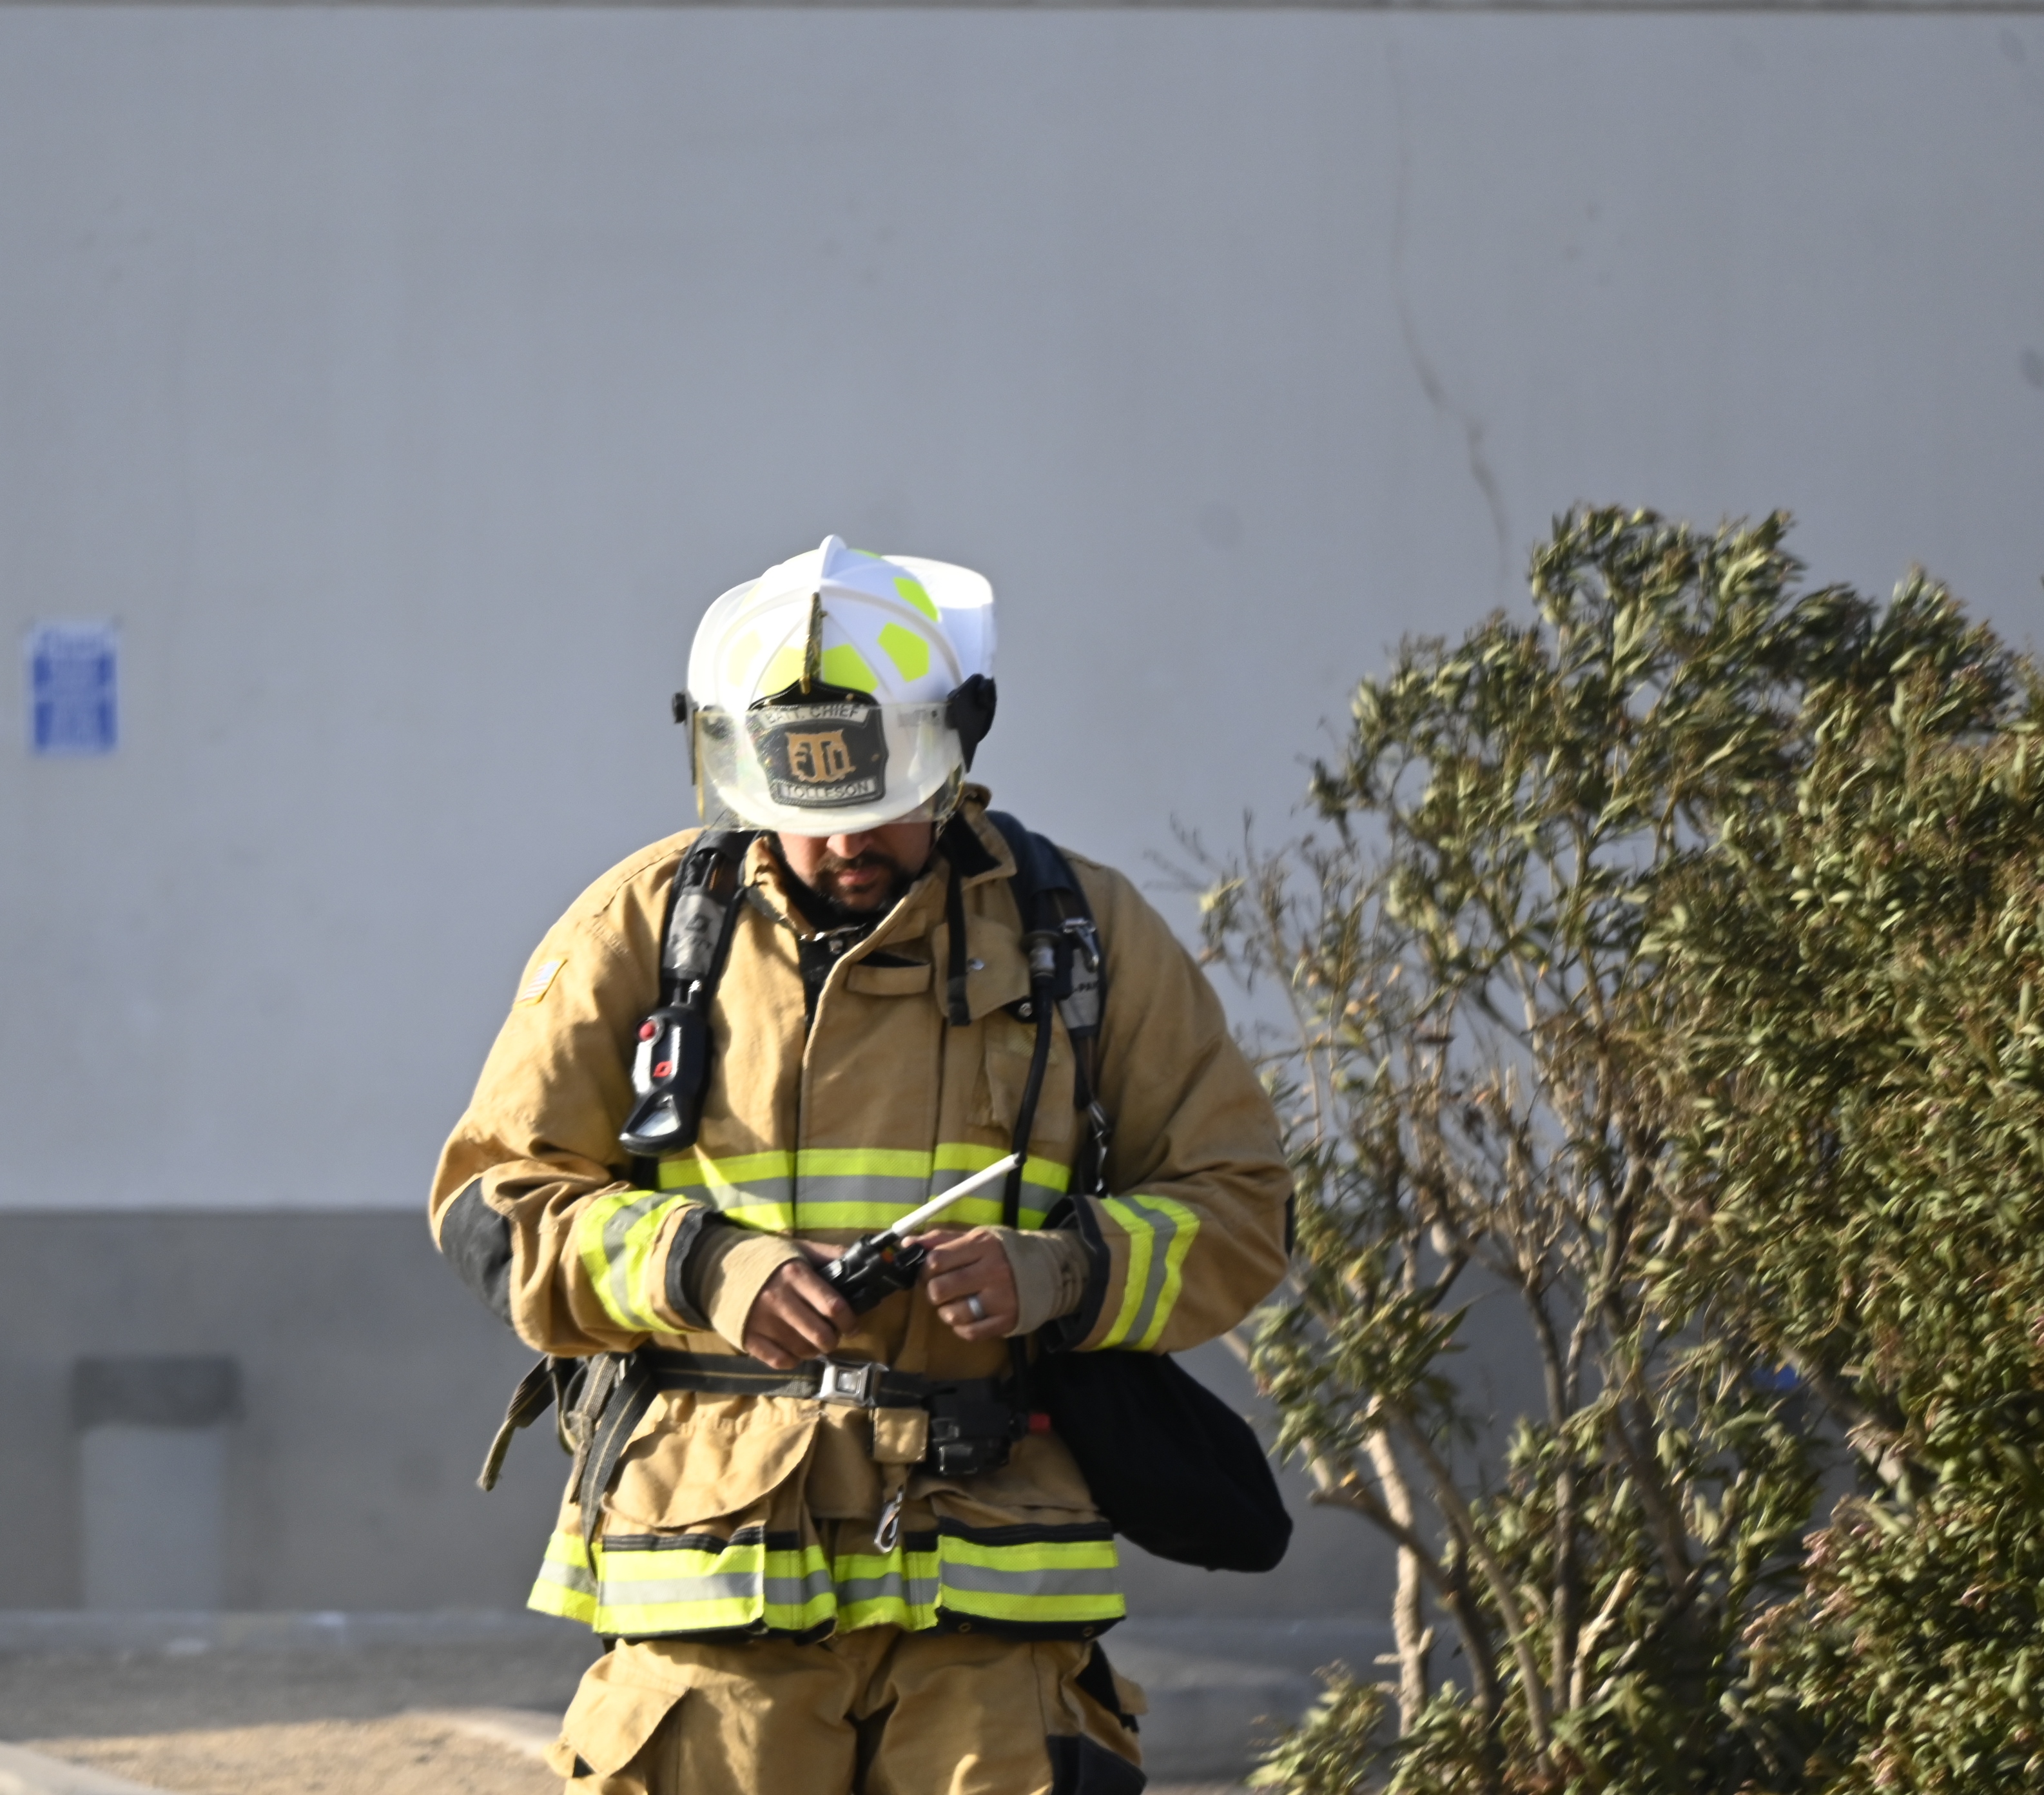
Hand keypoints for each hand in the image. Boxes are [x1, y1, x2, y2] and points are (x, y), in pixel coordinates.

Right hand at [742, 1246, 854, 1369]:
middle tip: (833, 1336)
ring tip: (814, 1343)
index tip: (853, 1326)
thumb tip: (857, 1261)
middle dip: (833, 1339)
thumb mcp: (797, 1249)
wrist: (719, 1267)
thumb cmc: (765, 1258)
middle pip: (820, 1334)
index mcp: (795, 1275)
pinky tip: (794, 1351)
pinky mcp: (748, 1337)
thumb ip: (827, 1254)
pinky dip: (793, 1360)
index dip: (849, 1320)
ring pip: (802, 1350)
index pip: (832, 1306)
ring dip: (815, 1350)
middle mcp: (780, 1300)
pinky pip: (779, 1360)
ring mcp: (762, 1321)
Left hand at [914, 1227, 1018, 1341]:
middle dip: (934, 1291)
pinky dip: (962, 1327)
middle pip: (940, 1289)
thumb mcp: (977, 1238)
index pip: (937, 1260)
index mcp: (983, 1246)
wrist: (1049, 1270)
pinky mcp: (1007, 1321)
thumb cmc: (1004, 1253)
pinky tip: (968, 1316)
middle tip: (942, 1288)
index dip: (926, 1268)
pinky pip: (969, 1332)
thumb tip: (907, 1244)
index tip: (931, 1271)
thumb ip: (942, 1240)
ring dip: (946, 1311)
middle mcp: (992, 1272)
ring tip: (955, 1303)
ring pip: (952, 1314)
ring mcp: (1001, 1299)